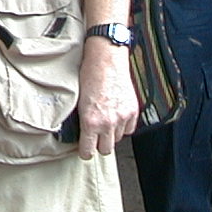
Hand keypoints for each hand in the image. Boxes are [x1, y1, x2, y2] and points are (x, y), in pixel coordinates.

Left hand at [76, 38, 139, 157]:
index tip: (84, 150)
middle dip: (99, 145)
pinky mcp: (133, 111)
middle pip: (105, 150)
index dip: (85, 152)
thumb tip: (82, 134)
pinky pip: (130, 129)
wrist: (106, 59)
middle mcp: (107, 123)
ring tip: (106, 121)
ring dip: (112, 134)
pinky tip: (116, 115)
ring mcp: (122, 117)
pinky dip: (124, 125)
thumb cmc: (88, 75)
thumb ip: (82, 120)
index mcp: (90, 122)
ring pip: (118, 139)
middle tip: (95, 136)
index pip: (88, 152)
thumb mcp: (78, 101)